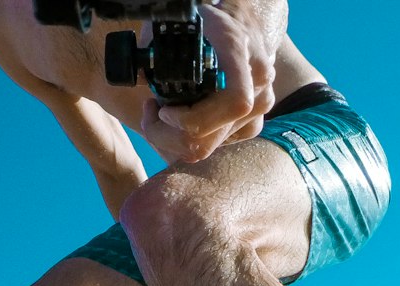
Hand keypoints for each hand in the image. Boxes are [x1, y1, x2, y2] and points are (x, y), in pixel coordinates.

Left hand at [140, 0, 281, 163]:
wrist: (240, 26)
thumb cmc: (204, 25)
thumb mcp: (177, 26)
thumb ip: (158, 51)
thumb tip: (141, 77)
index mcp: (240, 53)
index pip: (233, 103)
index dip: (194, 120)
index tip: (164, 111)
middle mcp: (257, 84)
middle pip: (210, 138)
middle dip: (168, 136)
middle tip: (150, 115)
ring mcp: (259, 108)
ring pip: (209, 147)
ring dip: (175, 138)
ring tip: (162, 113)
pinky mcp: (251, 126)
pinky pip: (214, 147)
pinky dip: (190, 140)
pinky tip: (182, 119)